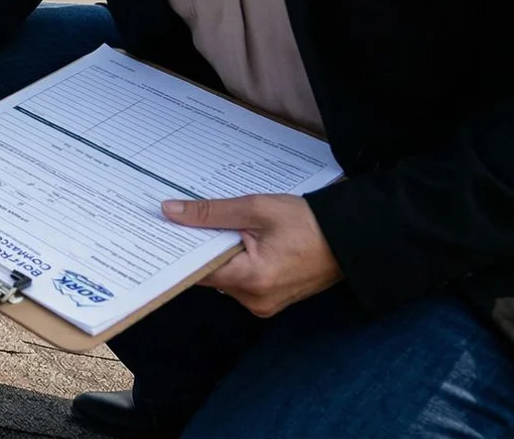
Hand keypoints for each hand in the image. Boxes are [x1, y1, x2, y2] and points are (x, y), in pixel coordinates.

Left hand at [162, 194, 342, 316]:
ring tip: (216, 227)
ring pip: (224, 278)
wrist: (352, 239)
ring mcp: (264, 304)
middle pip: (209, 274)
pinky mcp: (271, 301)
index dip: (179, 248)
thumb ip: (211, 212)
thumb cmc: (308, 222)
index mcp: (251, 279)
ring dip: (218, 255)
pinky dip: (234, 262)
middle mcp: (255, 300)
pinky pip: (240, 282)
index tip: (161, 229)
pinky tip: (236, 240)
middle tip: (185, 220)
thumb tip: (170, 212)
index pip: (197, 269)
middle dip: (199, 248)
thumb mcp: (257, 208)